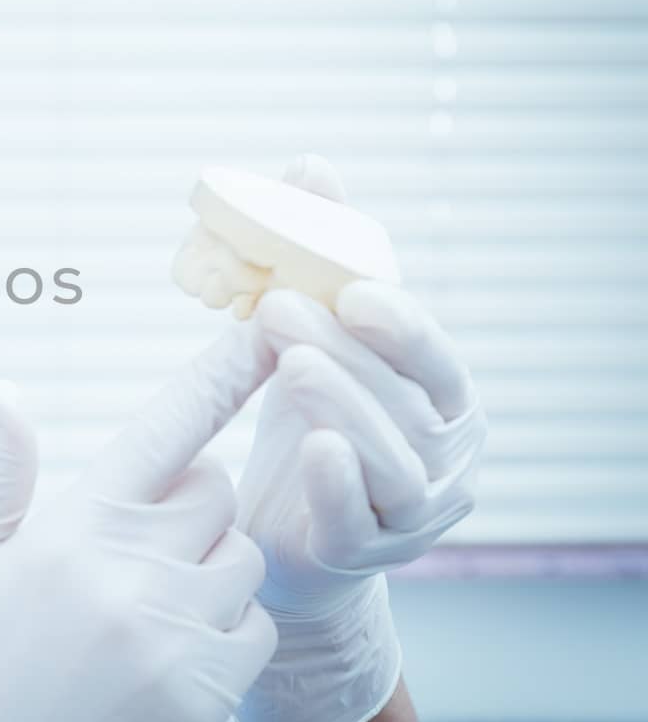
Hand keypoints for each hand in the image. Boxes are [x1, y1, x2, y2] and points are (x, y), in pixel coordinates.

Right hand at [0, 320, 281, 721]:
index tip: (270, 328)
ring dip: (210, 562)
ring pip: (244, 556)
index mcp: (70, 526)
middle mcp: (132, 572)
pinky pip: (256, 626)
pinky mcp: (203, 696)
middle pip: (216, 489)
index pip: (166, 426)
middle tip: (133, 537)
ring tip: (145, 601)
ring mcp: (174, 636)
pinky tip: (170, 647)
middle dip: (188, 498)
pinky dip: (228, 625)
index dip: (222, 370)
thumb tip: (5, 389)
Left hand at [233, 153, 487, 721]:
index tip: (351, 288)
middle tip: (281, 307)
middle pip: (406, 400)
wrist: (279, 537)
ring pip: (388, 455)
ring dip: (341, 403)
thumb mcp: (315, 341)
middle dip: (346, 350)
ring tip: (291, 363)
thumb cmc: (305, 425)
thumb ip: (324, 261)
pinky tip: (313, 450)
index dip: (399, 322)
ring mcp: (411, 514)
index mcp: (441, 401)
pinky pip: (358, 519)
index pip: (432, 357)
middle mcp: (443, 457)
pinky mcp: (364, 555)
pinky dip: (339, 484)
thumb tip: (313, 166)